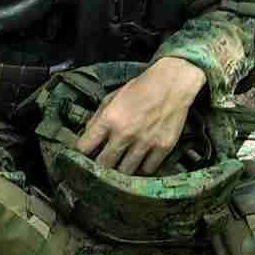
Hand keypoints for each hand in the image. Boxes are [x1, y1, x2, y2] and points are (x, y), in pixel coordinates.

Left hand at [73, 55, 206, 171]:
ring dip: (121, 169)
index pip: (85, 147)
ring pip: (126, 170)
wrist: (172, 84)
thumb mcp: (111, 97)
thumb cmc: (140, 88)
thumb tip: (88, 135)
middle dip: (100, 165)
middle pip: (104, 164)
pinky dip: (143, 167)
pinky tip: (140, 161)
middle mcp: (125, 133)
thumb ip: (97, 117)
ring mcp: (145, 142)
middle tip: (103, 162)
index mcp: (109, 119)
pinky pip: (148, 168)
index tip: (85, 153)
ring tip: (121, 163)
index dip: (82, 152)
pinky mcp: (163, 147)